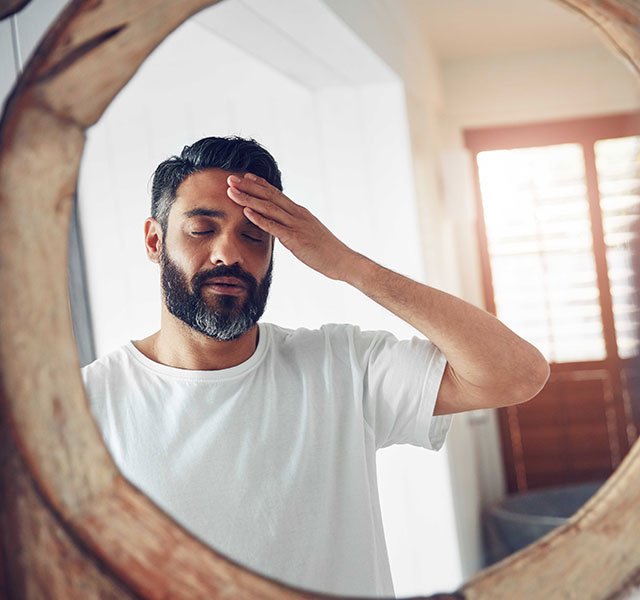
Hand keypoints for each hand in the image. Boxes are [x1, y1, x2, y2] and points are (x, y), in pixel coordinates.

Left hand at [227, 173, 355, 280]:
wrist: (342, 260)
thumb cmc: (326, 250)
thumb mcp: (308, 234)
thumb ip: (294, 227)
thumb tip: (281, 227)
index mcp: (299, 212)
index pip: (276, 194)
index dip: (259, 184)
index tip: (245, 176)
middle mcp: (297, 214)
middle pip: (269, 196)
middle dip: (248, 186)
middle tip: (230, 178)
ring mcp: (296, 225)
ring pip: (268, 208)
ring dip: (248, 199)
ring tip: (231, 191)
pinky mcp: (295, 238)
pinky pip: (274, 227)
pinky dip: (259, 218)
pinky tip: (246, 212)